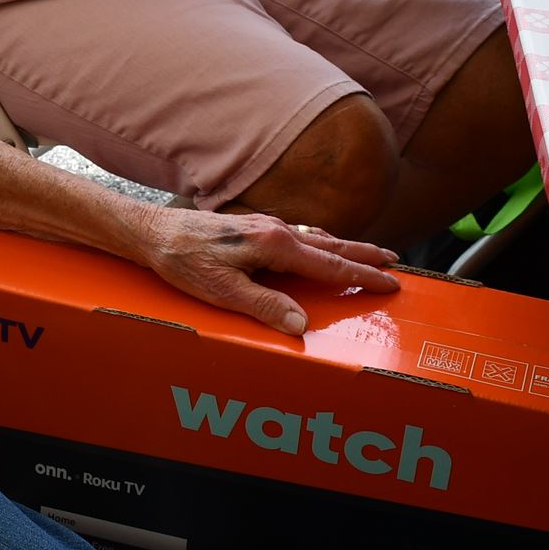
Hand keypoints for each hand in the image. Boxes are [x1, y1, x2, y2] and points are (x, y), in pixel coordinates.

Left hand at [129, 206, 398, 335]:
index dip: (362, 275)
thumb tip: (300, 324)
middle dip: (364, 253)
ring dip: (344, 247)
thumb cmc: (184, 261)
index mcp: (275, 245)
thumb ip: (265, 307)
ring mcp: (266, 225)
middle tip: (394, 260)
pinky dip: (320, 242)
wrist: (154, 233)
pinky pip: (299, 235)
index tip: (391, 281)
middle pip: (331, 245)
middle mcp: (276, 230)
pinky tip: (317, 246)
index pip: (329, 265)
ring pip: (316, 238)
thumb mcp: (223, 291)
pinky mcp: (254, 227)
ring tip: (366, 254)